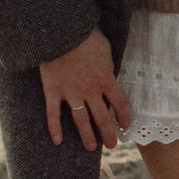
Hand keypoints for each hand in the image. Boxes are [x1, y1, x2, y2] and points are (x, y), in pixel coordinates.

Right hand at [40, 29, 129, 151]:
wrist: (62, 30)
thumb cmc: (86, 35)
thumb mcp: (106, 50)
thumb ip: (107, 66)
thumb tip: (110, 76)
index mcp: (106, 79)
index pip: (120, 103)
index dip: (124, 116)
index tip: (125, 126)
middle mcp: (90, 90)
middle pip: (102, 117)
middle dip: (108, 133)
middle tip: (112, 145)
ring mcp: (70, 92)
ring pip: (80, 120)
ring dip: (86, 136)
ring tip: (91, 148)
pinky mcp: (52, 90)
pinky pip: (53, 113)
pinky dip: (54, 128)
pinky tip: (57, 141)